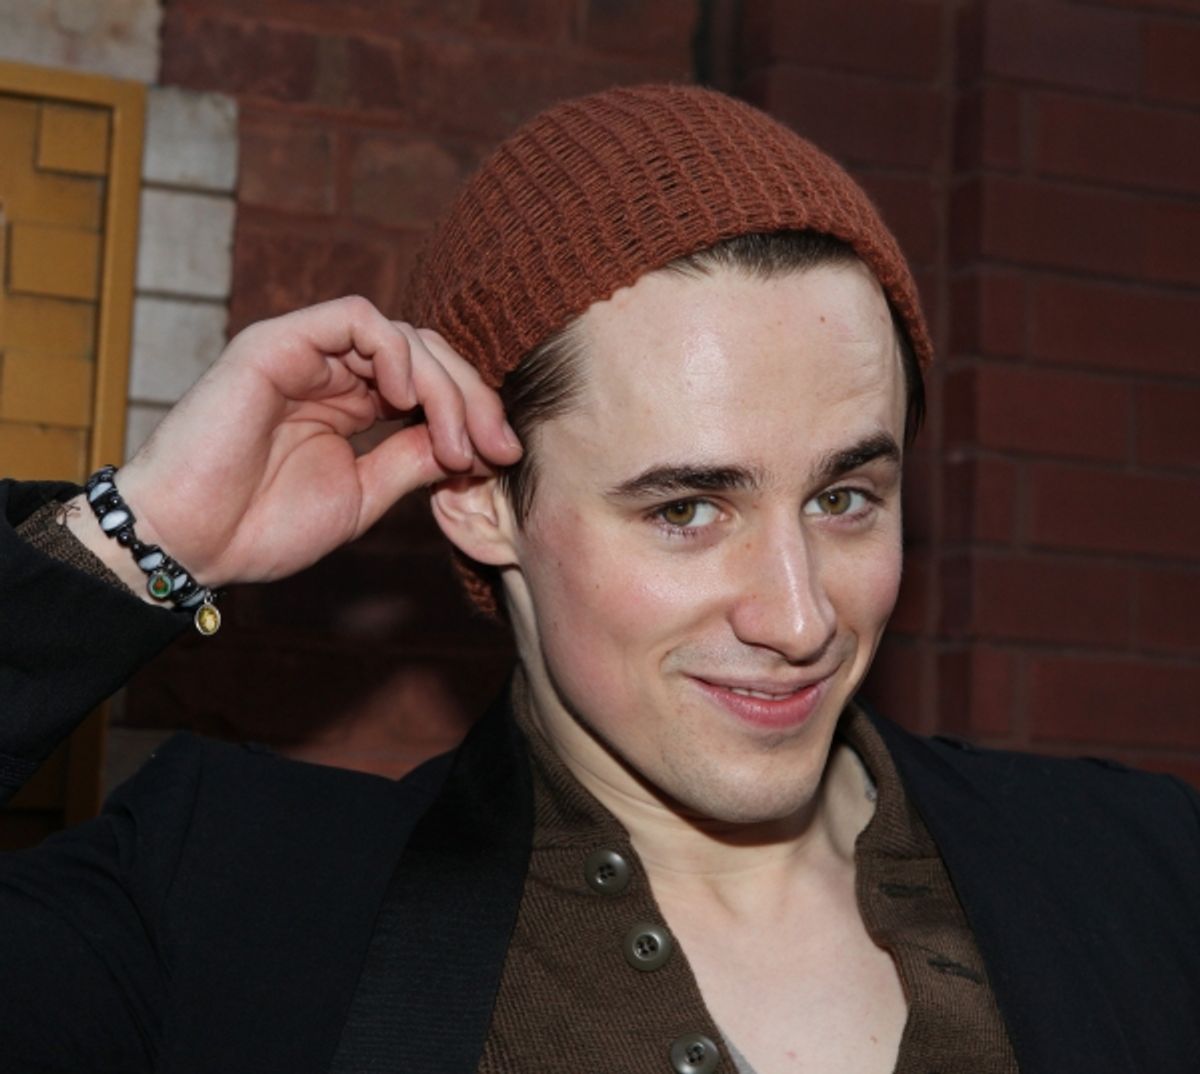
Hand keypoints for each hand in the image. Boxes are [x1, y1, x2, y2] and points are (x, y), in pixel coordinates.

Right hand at [73, 297, 520, 589]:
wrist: (190, 543)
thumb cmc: (262, 527)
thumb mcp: (363, 496)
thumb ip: (412, 460)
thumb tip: (471, 443)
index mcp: (350, 405)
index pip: (429, 385)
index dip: (473, 412)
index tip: (502, 457)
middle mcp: (332, 372)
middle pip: (426, 355)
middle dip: (473, 398)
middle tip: (497, 447)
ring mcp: (305, 353)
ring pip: (402, 336)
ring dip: (443, 386)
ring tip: (454, 444)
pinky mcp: (278, 341)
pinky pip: (356, 318)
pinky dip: (395, 351)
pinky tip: (403, 399)